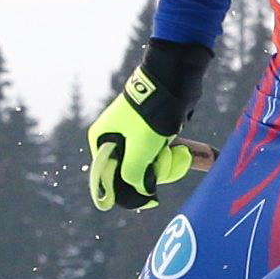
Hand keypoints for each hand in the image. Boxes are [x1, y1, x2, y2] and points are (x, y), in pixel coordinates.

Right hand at [86, 54, 206, 213]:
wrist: (173, 83)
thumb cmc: (150, 116)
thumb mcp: (139, 151)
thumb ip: (133, 176)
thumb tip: (142, 193)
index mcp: (102, 142)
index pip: (108, 179)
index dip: (128, 190)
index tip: (148, 195)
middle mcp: (116, 141)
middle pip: (132, 174)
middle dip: (153, 172)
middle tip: (163, 158)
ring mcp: (135, 138)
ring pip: (149, 167)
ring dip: (165, 164)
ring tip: (173, 150)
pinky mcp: (153, 135)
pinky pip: (160, 157)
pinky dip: (170, 156)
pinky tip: (177, 147)